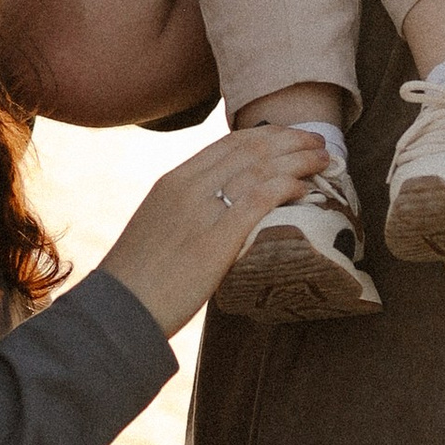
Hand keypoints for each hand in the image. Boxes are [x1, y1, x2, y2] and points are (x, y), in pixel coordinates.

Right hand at [98, 126, 334, 338]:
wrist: (120, 308)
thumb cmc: (138, 278)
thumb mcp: (158, 227)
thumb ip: (186, 212)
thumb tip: (219, 215)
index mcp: (173, 180)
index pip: (228, 143)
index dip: (266, 136)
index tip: (290, 137)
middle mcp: (188, 186)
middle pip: (249, 148)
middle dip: (289, 140)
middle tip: (317, 141)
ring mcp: (203, 210)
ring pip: (260, 167)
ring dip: (298, 159)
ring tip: (323, 160)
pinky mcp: (217, 237)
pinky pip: (260, 198)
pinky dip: (288, 187)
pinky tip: (306, 190)